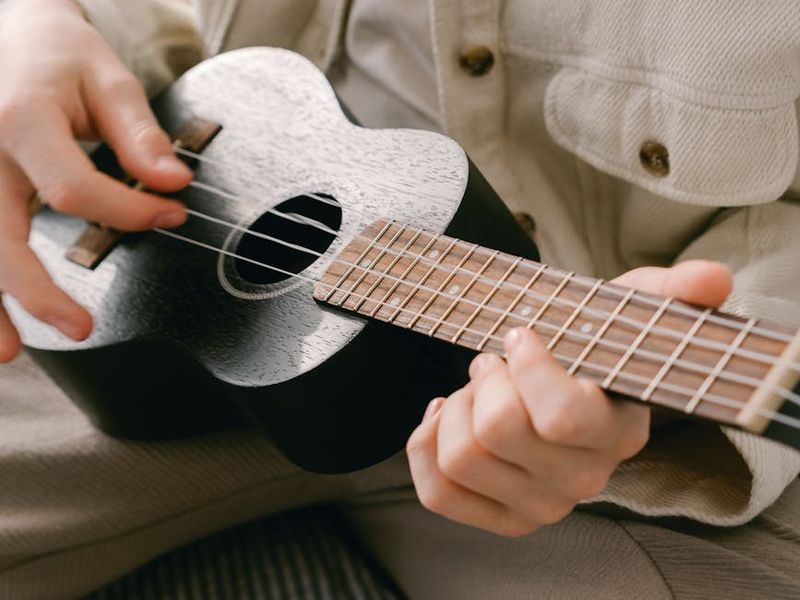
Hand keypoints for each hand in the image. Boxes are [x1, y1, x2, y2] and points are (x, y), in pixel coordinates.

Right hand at [0, 0, 192, 361]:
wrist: (4, 28)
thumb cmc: (54, 52)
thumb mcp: (106, 79)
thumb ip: (139, 135)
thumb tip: (173, 183)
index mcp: (20, 118)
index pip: (75, 190)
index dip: (130, 213)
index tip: (170, 216)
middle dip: (36, 292)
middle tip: (81, 329)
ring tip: (7, 354)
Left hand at [407, 260, 732, 535]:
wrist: (569, 394)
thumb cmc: (591, 352)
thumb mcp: (627, 312)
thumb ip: (669, 292)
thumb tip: (710, 279)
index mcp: (620, 434)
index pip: (561, 415)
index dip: (527, 366)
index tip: (521, 335)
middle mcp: (583, 481)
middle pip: (497, 431)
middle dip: (485, 378)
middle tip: (495, 362)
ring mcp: (539, 507)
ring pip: (460, 457)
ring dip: (456, 407)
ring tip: (478, 389)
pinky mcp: (497, 517)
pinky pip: (437, 491)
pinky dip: (427, 443)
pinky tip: (448, 415)